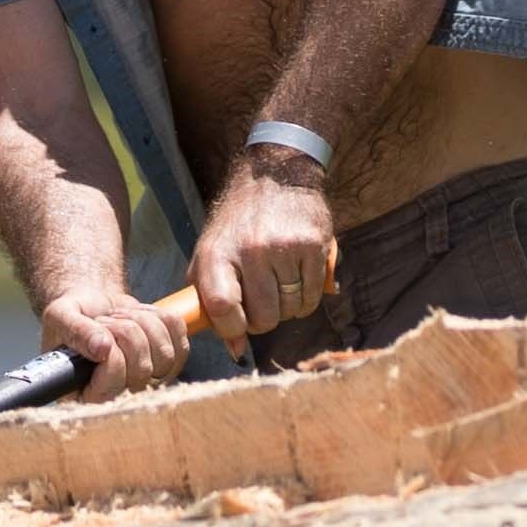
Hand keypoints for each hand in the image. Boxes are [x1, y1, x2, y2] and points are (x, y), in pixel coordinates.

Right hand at [37, 279, 191, 400]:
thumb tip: (101, 348)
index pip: (115, 379)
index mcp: (90, 395)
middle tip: (105, 320)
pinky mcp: (171, 360)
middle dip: (124, 330)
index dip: (110, 350)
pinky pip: (179, 334)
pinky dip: (160, 315)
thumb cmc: (73, 318)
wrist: (92, 307)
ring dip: (142, 321)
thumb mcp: (61, 318)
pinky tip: (139, 315)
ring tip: (120, 317)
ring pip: (165, 352)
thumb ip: (77, 332)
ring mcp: (150, 381)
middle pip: (143, 367)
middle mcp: (123, 396)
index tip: (97, 333)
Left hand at [189, 149, 339, 340]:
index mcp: (217, 252)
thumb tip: (234, 351)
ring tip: (279, 281)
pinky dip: (306, 297)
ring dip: (286, 306)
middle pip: (263, 318)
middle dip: (263, 318)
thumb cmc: (239, 222)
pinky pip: (313, 298)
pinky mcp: (315, 246)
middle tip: (261, 300)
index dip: (231, 330)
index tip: (237, 329)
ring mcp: (285, 248)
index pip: (222, 307)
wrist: (277, 174)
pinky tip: (297, 277)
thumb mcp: (212, 251)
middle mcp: (251, 250)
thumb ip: (213, 301)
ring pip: (291, 311)